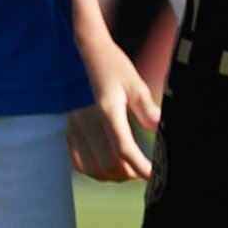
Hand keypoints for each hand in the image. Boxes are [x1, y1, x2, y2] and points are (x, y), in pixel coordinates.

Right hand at [68, 36, 159, 181]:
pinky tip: (109, 164)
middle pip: (108, 164)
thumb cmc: (111, 65)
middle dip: (129, 173)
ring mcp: (74, 128)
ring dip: (112, 174)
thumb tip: (160, 128)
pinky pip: (79, 162)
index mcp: (106, 110)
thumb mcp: (133, 82)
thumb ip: (145, 108)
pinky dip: (95, 170)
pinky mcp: (68, 130)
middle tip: (144, 171)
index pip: (124, 149)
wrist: (82, 52)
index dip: (141, 167)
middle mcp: (87, 122)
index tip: (155, 175)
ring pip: (92, 167)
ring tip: (129, 170)